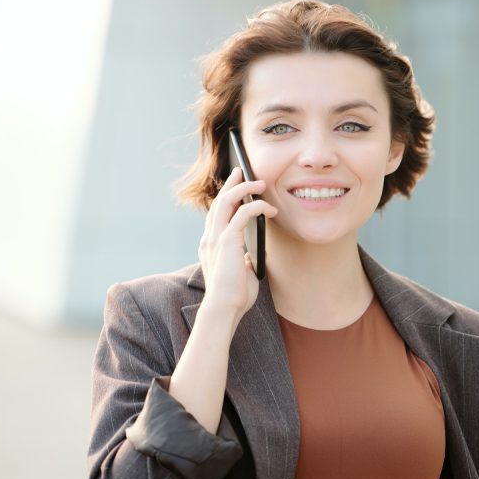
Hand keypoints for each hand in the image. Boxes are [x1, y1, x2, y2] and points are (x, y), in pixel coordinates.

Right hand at [198, 167, 277, 329]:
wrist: (224, 308)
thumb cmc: (233, 297)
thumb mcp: (239, 274)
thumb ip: (241, 262)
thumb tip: (248, 257)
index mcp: (211, 245)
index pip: (217, 214)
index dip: (225, 198)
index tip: (235, 187)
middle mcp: (210, 238)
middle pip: (218, 201)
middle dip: (231, 184)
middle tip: (241, 171)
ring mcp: (215, 238)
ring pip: (227, 201)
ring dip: (244, 188)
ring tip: (260, 183)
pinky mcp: (226, 241)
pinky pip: (242, 214)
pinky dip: (256, 206)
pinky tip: (269, 208)